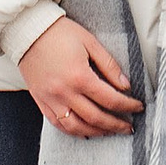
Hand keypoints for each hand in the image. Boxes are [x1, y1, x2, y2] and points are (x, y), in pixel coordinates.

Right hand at [18, 17, 143, 136]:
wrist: (28, 31)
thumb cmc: (58, 33)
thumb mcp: (90, 42)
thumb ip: (109, 65)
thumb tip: (125, 85)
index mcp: (79, 76)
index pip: (110, 99)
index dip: (128, 106)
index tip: (137, 107)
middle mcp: (65, 92)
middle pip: (96, 118)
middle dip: (116, 125)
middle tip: (128, 127)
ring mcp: (51, 100)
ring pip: (76, 127)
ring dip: (96, 133)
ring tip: (109, 131)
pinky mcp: (41, 101)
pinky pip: (58, 124)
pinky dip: (74, 131)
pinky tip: (85, 131)